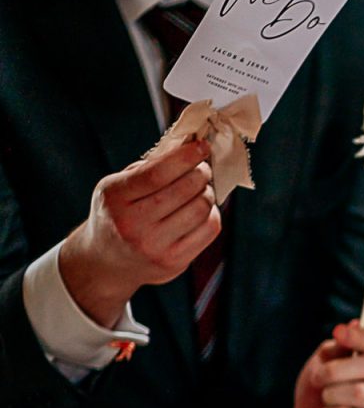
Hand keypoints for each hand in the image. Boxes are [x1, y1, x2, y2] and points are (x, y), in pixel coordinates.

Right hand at [58, 139, 219, 326]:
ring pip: (200, 208)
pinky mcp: (174, 262)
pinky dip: (212, 213)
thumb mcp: (118, 187)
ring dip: (208, 193)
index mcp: (115, 198)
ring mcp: (154, 246)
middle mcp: (133, 224)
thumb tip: (188, 146)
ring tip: (201, 189)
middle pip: (184, 190)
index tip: (201, 146)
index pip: (157, 173)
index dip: (185, 157)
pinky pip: (210, 229)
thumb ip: (148, 167)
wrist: (107, 261)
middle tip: (203, 169)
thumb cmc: (118, 214)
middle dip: (201, 173)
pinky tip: (202, 209)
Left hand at [294, 322, 363, 407]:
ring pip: (361, 393)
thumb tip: (353, 324)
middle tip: (317, 376)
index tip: (337, 333)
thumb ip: (338, 347)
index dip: (360, 337)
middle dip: (337, 370)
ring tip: (324, 399)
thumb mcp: (323, 363)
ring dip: (331, 393)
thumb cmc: (322, 391)